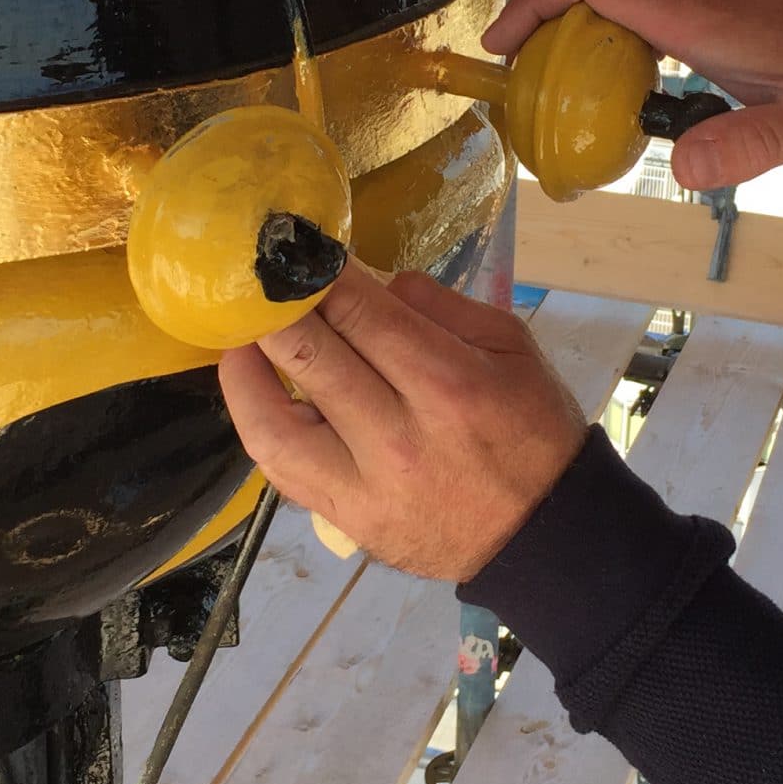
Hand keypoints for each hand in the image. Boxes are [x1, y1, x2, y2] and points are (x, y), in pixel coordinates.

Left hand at [218, 262, 587, 581]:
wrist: (543, 533)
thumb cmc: (533, 430)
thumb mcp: (511, 348)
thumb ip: (440, 306)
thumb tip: (372, 282)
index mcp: (448, 383)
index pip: (357, 311)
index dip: (317, 275)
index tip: (297, 251)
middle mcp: (399, 435)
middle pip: (309, 354)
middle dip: (274, 307)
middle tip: (257, 280)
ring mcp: (366, 485)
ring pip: (273, 422)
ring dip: (245, 370)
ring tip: (239, 337)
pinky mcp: (347, 519)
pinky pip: (281, 469)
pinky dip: (258, 426)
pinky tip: (255, 394)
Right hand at [484, 0, 782, 188]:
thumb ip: (749, 146)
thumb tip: (681, 171)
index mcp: (696, 9)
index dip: (536, 3)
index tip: (501, 45)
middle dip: (537, 19)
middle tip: (517, 80)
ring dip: (569, 23)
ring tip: (554, 84)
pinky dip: (602, 21)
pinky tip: (610, 72)